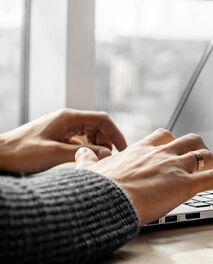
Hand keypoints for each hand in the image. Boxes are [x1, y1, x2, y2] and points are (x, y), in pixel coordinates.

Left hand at [0, 109, 126, 173]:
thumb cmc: (22, 153)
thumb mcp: (55, 154)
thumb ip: (84, 153)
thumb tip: (108, 153)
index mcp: (68, 117)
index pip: (102, 119)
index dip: (116, 133)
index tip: (123, 149)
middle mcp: (66, 119)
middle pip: (97, 125)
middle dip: (107, 140)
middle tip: (111, 159)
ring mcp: (60, 127)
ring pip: (89, 132)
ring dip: (97, 145)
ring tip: (98, 161)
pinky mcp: (55, 136)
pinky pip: (78, 139)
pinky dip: (86, 148)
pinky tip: (83, 160)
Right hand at [75, 128, 212, 223]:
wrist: (102, 200)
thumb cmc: (95, 189)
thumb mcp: (88, 170)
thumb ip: (87, 161)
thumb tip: (80, 155)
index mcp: (141, 149)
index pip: (163, 136)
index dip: (173, 142)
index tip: (175, 147)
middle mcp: (162, 153)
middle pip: (189, 141)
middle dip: (198, 149)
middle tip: (201, 159)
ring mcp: (176, 166)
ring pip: (204, 155)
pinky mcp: (187, 183)